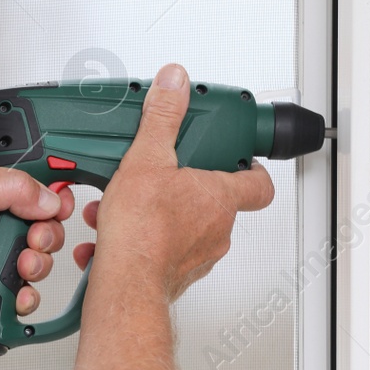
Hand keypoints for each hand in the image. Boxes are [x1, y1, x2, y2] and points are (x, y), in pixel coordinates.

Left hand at [0, 165, 74, 323]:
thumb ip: (9, 184)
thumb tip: (48, 196)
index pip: (33, 186)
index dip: (52, 195)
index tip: (58, 205)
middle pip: (44, 225)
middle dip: (47, 234)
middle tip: (33, 239)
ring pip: (39, 259)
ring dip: (39, 264)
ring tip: (20, 267)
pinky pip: (25, 291)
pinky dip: (28, 294)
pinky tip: (17, 292)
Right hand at [81, 63, 274, 301]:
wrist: (125, 285)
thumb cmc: (143, 232)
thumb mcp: (147, 158)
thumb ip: (162, 117)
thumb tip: (175, 83)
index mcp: (220, 198)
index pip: (259, 182)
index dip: (251, 167)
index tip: (238, 158)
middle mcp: (217, 230)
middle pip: (213, 203)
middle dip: (180, 189)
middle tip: (158, 178)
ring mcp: (198, 257)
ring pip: (182, 229)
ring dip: (153, 215)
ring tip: (122, 208)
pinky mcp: (173, 277)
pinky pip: (160, 254)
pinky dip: (137, 243)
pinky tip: (110, 237)